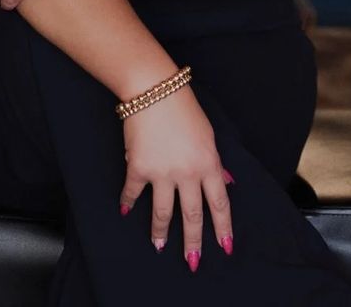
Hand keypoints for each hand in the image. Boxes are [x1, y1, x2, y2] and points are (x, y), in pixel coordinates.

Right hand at [119, 84, 233, 269]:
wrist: (153, 89)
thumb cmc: (184, 108)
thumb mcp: (209, 134)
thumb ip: (216, 163)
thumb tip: (227, 183)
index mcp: (209, 163)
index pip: (219, 204)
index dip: (223, 228)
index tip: (225, 247)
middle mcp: (187, 173)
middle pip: (192, 216)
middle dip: (193, 242)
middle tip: (193, 262)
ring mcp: (162, 173)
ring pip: (163, 212)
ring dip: (160, 233)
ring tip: (159, 246)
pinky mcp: (139, 168)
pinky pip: (133, 193)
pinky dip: (127, 203)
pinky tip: (124, 211)